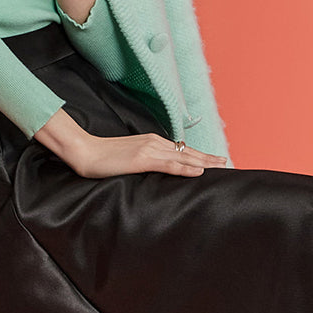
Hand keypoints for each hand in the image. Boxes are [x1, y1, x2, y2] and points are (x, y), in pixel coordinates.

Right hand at [34, 108, 226, 178]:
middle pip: (186, 151)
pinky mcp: (142, 159)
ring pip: (182, 156)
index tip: (214, 160)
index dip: (199, 155)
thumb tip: (157, 168)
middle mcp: (153, 142)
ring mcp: (148, 149)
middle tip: (227, 163)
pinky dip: (186, 167)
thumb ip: (144, 160)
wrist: (85, 152)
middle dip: (208, 157)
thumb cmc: (103, 156)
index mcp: (150, 141)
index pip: (180, 149)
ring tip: (221, 166)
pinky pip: (169, 164)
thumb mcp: (128, 157)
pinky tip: (198, 171)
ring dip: (203, 161)